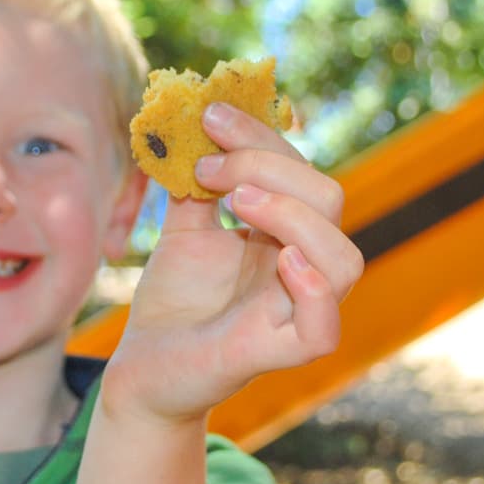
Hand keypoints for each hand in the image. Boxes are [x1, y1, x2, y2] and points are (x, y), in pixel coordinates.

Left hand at [106, 102, 362, 424]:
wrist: (141, 368)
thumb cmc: (173, 302)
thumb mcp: (183, 230)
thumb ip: (196, 184)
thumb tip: (191, 124)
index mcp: (285, 234)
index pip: (299, 171)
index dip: (260, 136)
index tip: (209, 115)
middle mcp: (300, 270)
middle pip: (326, 201)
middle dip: (270, 165)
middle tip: (208, 165)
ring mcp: (293, 313)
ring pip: (342, 261)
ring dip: (293, 216)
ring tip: (237, 198)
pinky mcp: (274, 353)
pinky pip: (322, 330)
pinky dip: (313, 292)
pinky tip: (281, 260)